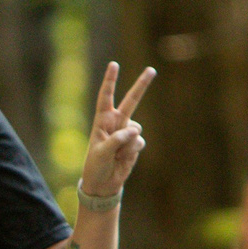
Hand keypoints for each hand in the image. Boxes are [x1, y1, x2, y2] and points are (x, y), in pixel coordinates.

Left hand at [83, 62, 155, 196]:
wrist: (103, 184)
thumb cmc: (95, 166)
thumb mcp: (101, 153)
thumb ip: (116, 140)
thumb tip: (134, 131)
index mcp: (102, 120)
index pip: (106, 97)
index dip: (110, 80)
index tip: (114, 64)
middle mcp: (116, 123)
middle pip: (131, 100)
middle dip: (141, 85)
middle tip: (152, 70)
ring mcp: (127, 133)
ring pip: (136, 128)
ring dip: (128, 142)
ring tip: (116, 154)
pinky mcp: (135, 144)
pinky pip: (139, 142)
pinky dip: (132, 151)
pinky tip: (123, 158)